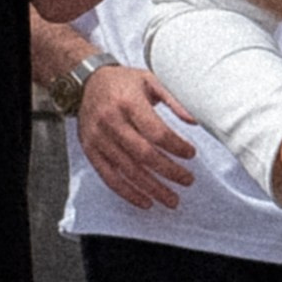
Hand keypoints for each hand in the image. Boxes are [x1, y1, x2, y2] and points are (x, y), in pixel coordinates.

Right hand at [76, 61, 197, 210]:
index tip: (191, 154)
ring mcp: (98, 138)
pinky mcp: (90, 150)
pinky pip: (109, 177)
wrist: (86, 82)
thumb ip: (174, 99)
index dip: (176, 146)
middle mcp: (111, 121)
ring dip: (152, 188)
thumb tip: (195, 121)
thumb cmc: (123, 82)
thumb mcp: (150, 80)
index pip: (156, 131)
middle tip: (187, 180)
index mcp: (128, 102)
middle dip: (169, 171)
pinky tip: (145, 201)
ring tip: (171, 199)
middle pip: (144, 154)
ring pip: (128, 170)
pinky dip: (128, 192)